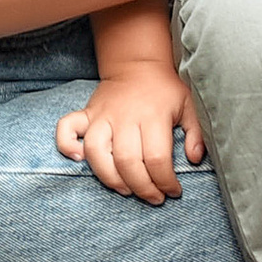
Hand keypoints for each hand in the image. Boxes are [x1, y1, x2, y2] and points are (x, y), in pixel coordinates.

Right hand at [54, 68, 206, 201]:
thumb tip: (194, 159)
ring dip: (110, 178)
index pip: (157, 158)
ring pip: (97, 153)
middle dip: (142, 188)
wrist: (138, 63)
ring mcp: (102, 116)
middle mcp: (125, 117)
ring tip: (126, 190)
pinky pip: (66, 128)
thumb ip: (195, 133)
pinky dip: (66, 145)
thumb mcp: (189, 106)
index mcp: (153, 116)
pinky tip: (78, 159)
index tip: (173, 191)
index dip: (165, 182)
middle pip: (127, 162)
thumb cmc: (165, 90)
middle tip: (154, 198)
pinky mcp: (87, 114)